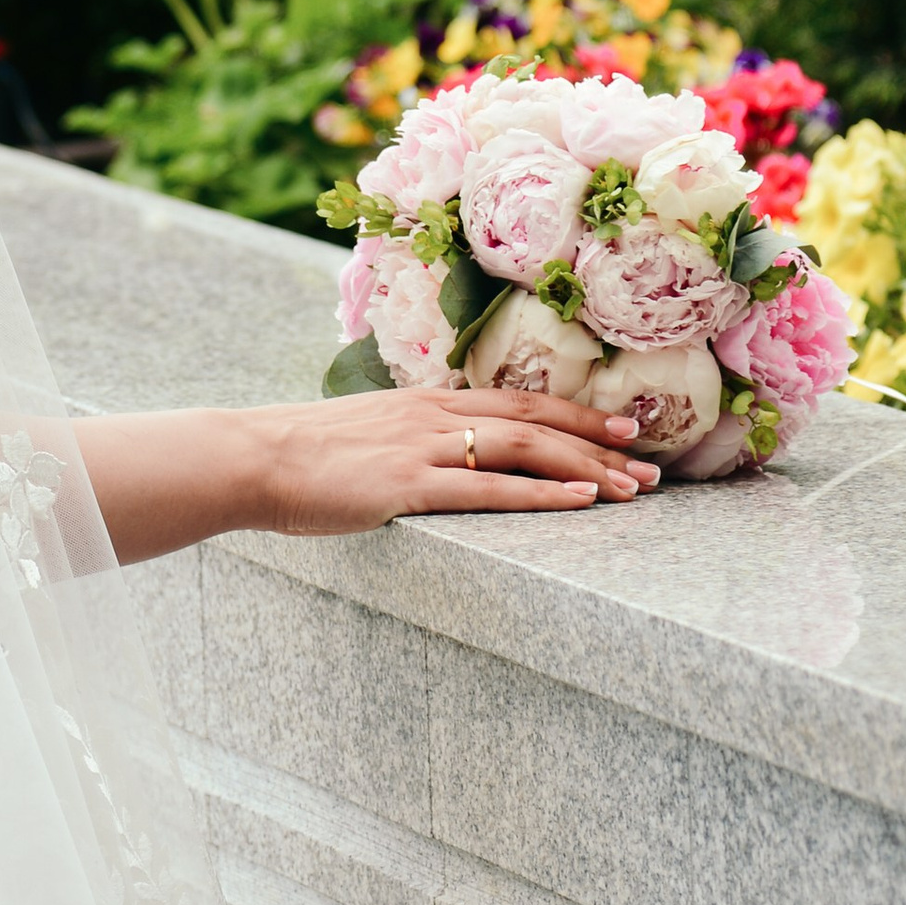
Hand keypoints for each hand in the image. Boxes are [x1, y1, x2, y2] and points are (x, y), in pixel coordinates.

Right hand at [247, 389, 655, 537]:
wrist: (253, 457)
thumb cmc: (302, 453)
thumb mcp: (367, 432)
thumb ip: (410, 438)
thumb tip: (443, 454)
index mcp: (428, 402)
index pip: (520, 402)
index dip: (577, 415)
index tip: (623, 430)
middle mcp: (436, 416)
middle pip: (537, 422)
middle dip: (600, 444)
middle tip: (651, 464)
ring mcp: (424, 448)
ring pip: (524, 451)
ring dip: (586, 469)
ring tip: (632, 489)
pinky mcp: (407, 485)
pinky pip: (488, 490)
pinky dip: (541, 495)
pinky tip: (580, 502)